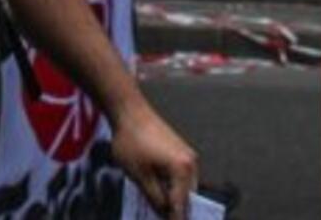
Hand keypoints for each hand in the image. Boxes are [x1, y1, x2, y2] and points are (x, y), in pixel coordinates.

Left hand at [110, 100, 197, 219]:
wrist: (129, 111)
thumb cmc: (131, 143)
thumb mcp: (139, 176)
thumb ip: (155, 198)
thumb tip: (164, 213)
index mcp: (183, 170)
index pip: (181, 205)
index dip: (175, 219)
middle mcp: (191, 163)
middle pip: (187, 197)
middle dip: (176, 210)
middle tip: (162, 217)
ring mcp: (187, 155)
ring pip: (184, 186)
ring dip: (174, 198)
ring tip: (160, 209)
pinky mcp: (180, 150)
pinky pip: (180, 175)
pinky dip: (172, 186)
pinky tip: (160, 192)